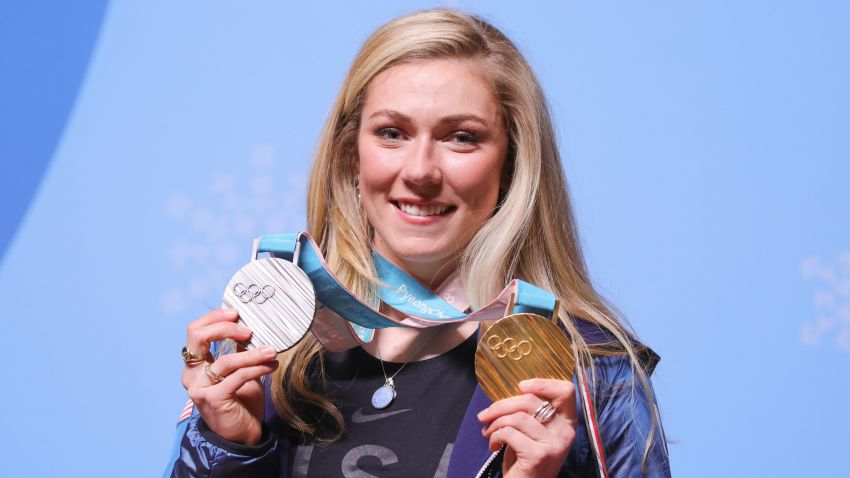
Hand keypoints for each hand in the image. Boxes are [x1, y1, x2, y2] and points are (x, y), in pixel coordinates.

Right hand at [181, 308, 278, 444]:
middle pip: (198, 337)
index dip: (214, 318)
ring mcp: (199, 388)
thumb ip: (238, 351)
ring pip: (226, 360)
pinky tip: (271, 366)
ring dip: (253, 353)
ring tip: (272, 351)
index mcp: (194, 365)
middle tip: (248, 330)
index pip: (195, 331)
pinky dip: (257, 368)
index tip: (236, 314)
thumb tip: (249, 327)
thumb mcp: (239, 370)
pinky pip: (238, 376)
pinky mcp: (213, 399)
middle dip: (224, 328)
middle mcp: (191, 375)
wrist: (242, 434)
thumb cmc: (240, 401)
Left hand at [478, 379, 577, 477]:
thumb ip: (531, 411)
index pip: (566, 391)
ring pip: (517, 417)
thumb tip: (511, 390)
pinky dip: (495, 436)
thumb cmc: (526, 457)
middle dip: (501, 405)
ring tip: (488, 432)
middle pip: (531, 401)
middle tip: (485, 415)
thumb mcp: (534, 431)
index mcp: (568, 422)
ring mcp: (554, 444)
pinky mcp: (539, 455)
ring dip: (495, 423)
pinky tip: (493, 445)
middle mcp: (565, 432)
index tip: (520, 387)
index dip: (543, 383)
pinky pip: (509, 433)